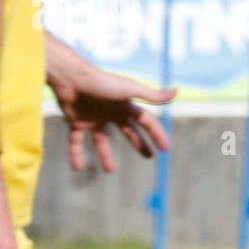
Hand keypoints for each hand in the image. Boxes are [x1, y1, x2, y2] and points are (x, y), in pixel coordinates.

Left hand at [49, 65, 175, 172]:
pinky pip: (76, 141)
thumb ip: (152, 95)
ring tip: (110, 170)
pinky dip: (76, 153)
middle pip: (129, 131)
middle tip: (149, 156)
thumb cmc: (102, 82)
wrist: (71, 78)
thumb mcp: (130, 89)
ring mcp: (93, 118)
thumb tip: (177, 92)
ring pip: (102, 140)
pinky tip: (77, 167)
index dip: (157, 134)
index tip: (166, 149)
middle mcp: (111, 112)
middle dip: (140, 143)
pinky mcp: (76, 121)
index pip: (147, 122)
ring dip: (106, 155)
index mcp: (126, 106)